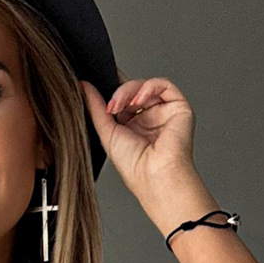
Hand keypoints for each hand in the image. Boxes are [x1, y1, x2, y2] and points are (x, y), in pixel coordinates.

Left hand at [81, 78, 208, 227]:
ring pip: (146, 86)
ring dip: (130, 90)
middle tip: (110, 106)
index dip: (112, 89)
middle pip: (134, 90)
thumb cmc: (135, 168)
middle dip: (119, 92)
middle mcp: (150, 119)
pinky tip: (138, 99)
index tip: (97, 85)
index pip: (123, 99)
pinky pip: (164, 85)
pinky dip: (149, 86)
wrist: (156, 178)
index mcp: (134, 127)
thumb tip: (84, 86)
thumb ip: (96, 108)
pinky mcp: (179, 108)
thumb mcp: (107, 134)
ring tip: (120, 105)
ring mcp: (164, 113)